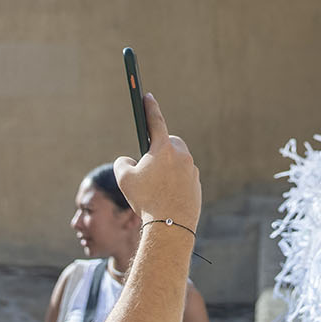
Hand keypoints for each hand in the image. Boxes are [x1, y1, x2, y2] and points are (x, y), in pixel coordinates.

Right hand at [114, 93, 199, 228]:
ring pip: (177, 161)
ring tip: (155, 186)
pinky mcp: (197, 184)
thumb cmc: (146, 200)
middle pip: (169, 142)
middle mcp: (181, 155)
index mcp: (163, 148)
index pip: (155, 120)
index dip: (149, 107)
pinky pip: (184, 177)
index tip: (146, 96)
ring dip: (167, 167)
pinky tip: (166, 195)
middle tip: (147, 165)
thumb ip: (123, 162)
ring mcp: (192, 169)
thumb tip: (130, 160)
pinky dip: (175, 182)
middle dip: (159, 148)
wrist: (171, 225)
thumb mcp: (124, 179)